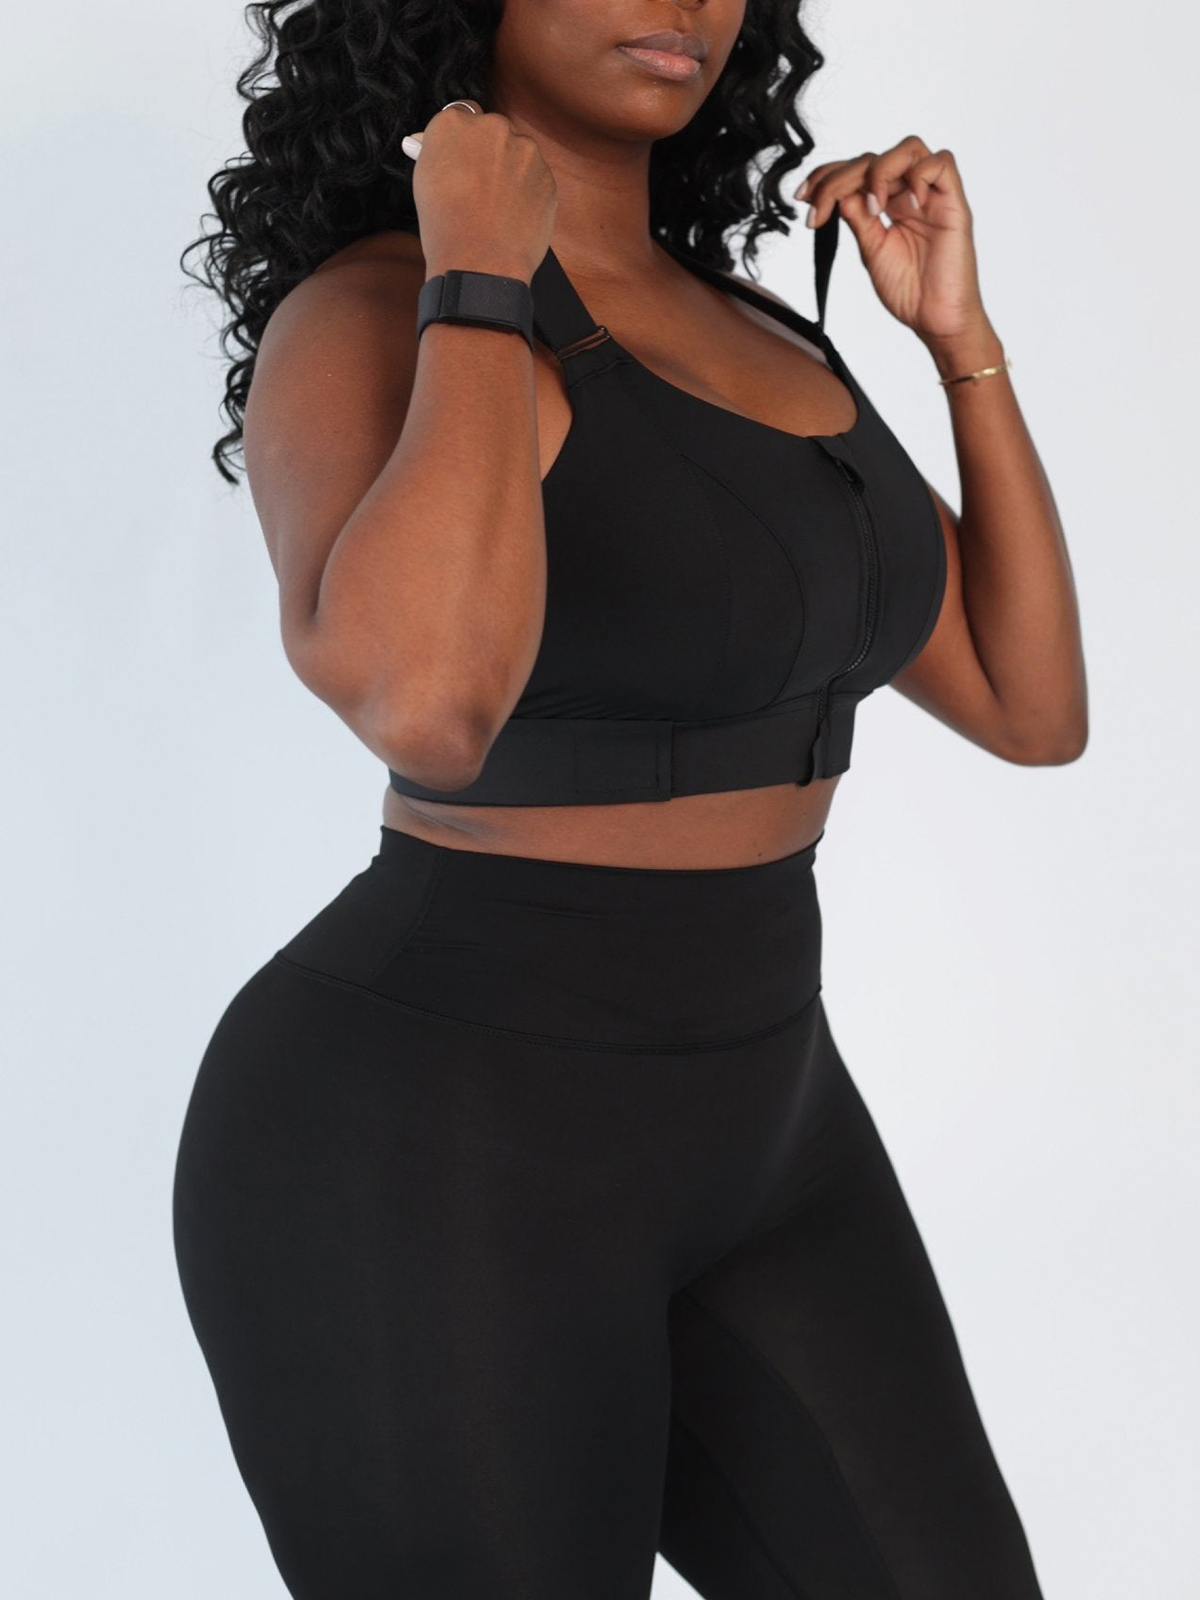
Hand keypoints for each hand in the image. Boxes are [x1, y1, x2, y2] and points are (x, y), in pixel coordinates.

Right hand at [401, 100, 557, 283]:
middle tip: (480, 185)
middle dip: (489, 152)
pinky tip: (513, 214)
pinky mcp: (546, 174)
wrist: (480, 262)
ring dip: (511, 170)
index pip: (462, 115)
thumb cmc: (445, 227)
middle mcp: (490, 127)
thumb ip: (440, 153)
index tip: (465, 155)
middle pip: (493, 131)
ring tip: (497, 206)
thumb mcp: (426, 181)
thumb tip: (443, 145)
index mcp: (453, 123)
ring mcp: (523, 149)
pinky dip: (528, 191)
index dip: (464, 140)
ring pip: (518, 152)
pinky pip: (536, 177)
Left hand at [794, 136, 988, 346]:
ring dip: (880, 172)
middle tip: (821, 207)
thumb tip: (839, 193)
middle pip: (874, 157)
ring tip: (874, 209)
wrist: (936, 320)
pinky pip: (942, 163)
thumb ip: (857, 218)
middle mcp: (909, 194)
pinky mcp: (954, 203)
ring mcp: (932, 196)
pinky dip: (919, 176)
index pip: (857, 171)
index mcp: (889, 204)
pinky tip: (909, 206)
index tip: (803, 197)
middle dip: (840, 177)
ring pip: (909, 148)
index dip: (827, 175)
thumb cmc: (909, 291)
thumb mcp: (870, 250)